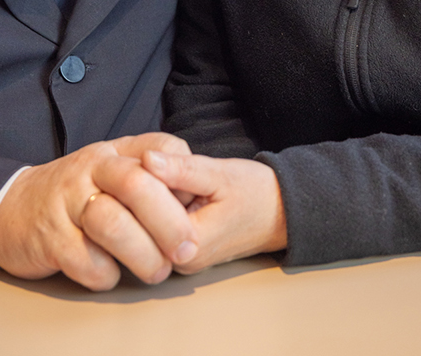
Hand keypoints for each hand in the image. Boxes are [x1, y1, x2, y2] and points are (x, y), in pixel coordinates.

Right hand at [0, 133, 197, 289]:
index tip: (196, 201)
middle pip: (138, 185)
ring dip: (142, 254)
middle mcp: (91, 169)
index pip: (161, 149)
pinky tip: (111, 275)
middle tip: (187, 250)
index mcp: (116, 152)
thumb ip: (152, 175)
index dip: (185, 173)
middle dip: (170, 222)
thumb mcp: (112, 169)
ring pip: (112, 224)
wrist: (10, 209)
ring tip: (156, 271)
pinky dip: (104, 273)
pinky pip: (84, 259)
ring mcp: (67, 202)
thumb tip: (195, 198)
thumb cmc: (78, 193)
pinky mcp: (48, 238)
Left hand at [141, 151, 286, 272]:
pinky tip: (172, 192)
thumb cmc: (257, 194)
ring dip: (150, 200)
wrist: (282, 213)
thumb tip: (146, 159)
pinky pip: (156, 230)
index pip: (141, 212)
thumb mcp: (221, 174)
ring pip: (145, 227)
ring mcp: (178, 261)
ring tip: (170, 179)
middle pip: (139, 224)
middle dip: (143, 191)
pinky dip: (158, 208)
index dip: (141, 180)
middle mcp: (178, 262)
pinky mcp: (180, 254)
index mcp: (187, 247)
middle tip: (159, 167)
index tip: (149, 160)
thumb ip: (182, 169)